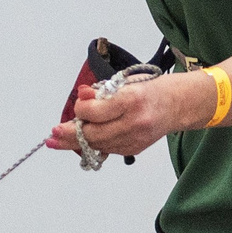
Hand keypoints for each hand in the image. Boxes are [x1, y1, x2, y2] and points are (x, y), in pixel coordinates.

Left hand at [46, 75, 203, 157]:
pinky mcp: (134, 149)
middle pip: (92, 135)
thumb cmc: (152, 90)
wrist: (179, 104)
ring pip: (98, 145)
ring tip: (59, 141)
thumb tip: (81, 96)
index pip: (94, 112)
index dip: (80, 110)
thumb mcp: (125, 83)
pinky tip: (84, 141)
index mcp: (131, 101)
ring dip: (77, 143)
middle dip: (69, 135)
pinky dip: (95, 145)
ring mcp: (135, 139)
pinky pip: (107, 149)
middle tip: (52, 136)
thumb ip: (101, 92)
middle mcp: (133, 123)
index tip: (77, 106)